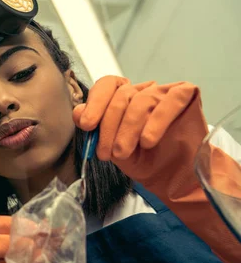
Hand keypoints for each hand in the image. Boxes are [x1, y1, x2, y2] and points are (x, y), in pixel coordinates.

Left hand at [73, 76, 240, 262]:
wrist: (170, 177)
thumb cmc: (140, 159)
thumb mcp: (110, 146)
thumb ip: (95, 128)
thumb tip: (77, 112)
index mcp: (122, 96)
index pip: (106, 85)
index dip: (95, 103)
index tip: (87, 125)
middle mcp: (142, 90)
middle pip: (121, 96)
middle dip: (109, 127)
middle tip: (106, 154)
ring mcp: (164, 91)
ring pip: (142, 101)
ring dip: (128, 130)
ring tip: (123, 153)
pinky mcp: (185, 95)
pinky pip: (169, 102)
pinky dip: (156, 122)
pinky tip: (147, 141)